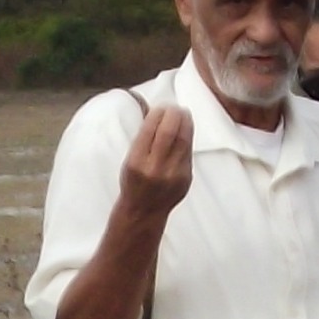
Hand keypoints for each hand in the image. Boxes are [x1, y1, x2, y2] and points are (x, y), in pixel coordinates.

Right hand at [115, 96, 194, 220]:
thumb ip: (143, 141)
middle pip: (170, 133)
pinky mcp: (186, 178)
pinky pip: (188, 152)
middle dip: (174, 115)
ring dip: (185, 123)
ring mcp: (174, 175)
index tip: (161, 106)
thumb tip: (157, 114)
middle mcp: (156, 169)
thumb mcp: (129, 161)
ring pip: (184, 141)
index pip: (150, 130)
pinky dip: (187, 138)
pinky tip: (186, 130)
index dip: (158, 114)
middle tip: (175, 107)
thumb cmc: (134, 183)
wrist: (144, 212)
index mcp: (137, 162)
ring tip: (184, 113)